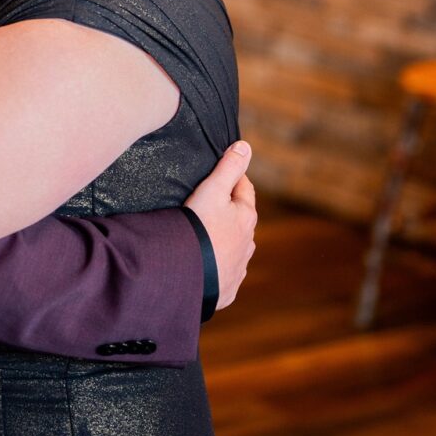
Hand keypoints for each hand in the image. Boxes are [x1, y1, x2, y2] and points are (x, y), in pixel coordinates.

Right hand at [184, 142, 256, 310]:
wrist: (187, 274)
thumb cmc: (199, 227)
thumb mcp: (212, 190)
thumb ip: (228, 167)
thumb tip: (245, 146)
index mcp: (246, 217)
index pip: (244, 188)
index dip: (232, 177)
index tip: (220, 172)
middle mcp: (248, 243)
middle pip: (240, 220)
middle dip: (229, 211)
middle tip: (207, 204)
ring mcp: (238, 268)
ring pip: (235, 247)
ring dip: (224, 240)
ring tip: (204, 237)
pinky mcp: (227, 289)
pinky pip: (224, 273)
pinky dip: (217, 266)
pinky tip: (204, 265)